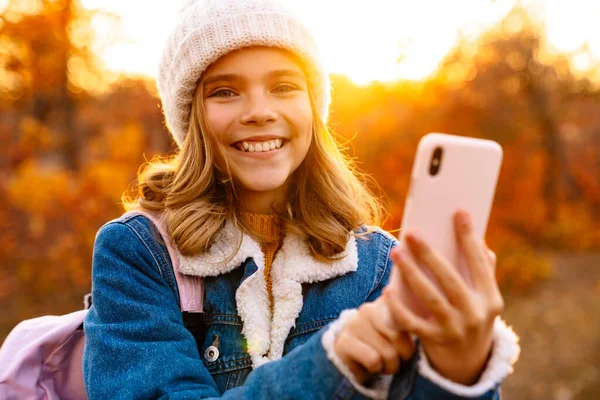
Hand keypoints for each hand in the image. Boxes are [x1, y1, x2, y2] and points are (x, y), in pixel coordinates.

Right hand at [334, 295, 415, 383]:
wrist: (353, 359)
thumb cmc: (383, 345)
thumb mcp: (399, 332)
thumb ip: (409, 324)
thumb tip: (423, 326)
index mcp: (384, 302)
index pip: (406, 319)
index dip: (410, 341)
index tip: (406, 350)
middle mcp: (367, 309)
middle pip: (398, 338)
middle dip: (401, 356)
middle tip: (393, 359)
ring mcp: (354, 324)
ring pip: (387, 352)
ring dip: (389, 366)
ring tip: (382, 363)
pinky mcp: (344, 342)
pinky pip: (373, 360)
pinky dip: (375, 369)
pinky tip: (369, 366)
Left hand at [383, 209, 503, 384]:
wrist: (467, 363)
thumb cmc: (471, 317)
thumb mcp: (484, 299)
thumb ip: (482, 272)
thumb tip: (479, 241)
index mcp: (490, 298)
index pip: (479, 263)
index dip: (469, 237)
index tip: (459, 211)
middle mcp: (475, 314)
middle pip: (450, 279)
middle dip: (430, 254)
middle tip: (412, 233)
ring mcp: (455, 329)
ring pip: (430, 298)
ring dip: (411, 274)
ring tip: (396, 253)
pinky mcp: (434, 341)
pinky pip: (413, 323)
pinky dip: (399, 308)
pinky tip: (388, 291)